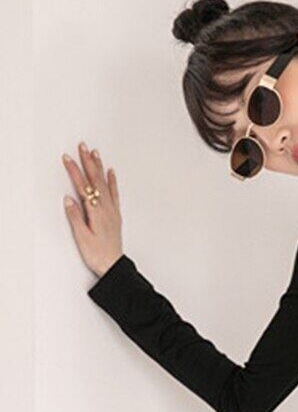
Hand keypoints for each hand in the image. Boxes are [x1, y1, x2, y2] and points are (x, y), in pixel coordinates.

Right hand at [62, 141, 122, 277]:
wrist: (113, 265)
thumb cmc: (97, 253)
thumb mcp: (82, 237)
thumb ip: (76, 217)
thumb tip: (69, 199)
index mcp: (96, 212)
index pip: (83, 187)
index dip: (75, 171)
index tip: (68, 157)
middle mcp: (106, 208)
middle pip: (95, 180)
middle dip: (88, 162)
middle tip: (82, 146)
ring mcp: (112, 210)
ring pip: (105, 183)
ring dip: (99, 167)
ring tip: (95, 153)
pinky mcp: (115, 214)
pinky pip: (114, 193)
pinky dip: (112, 181)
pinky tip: (110, 172)